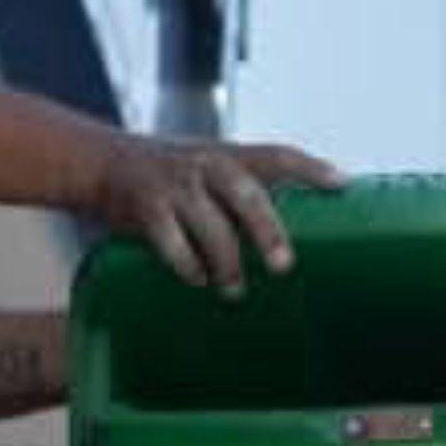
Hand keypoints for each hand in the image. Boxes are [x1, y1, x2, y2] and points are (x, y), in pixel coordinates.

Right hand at [90, 133, 343, 293]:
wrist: (102, 162)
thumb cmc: (172, 179)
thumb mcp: (209, 171)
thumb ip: (244, 194)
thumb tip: (290, 241)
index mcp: (228, 155)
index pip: (277, 155)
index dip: (311, 168)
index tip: (343, 185)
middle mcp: (206, 165)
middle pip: (246, 194)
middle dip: (267, 230)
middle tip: (283, 266)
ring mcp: (175, 185)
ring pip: (211, 226)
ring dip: (227, 263)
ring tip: (234, 290)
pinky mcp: (146, 208)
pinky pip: (172, 243)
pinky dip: (188, 266)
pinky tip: (197, 279)